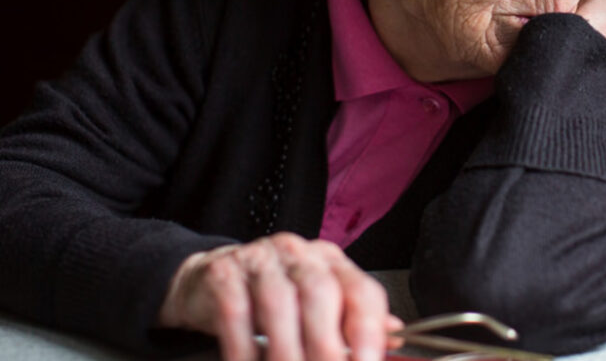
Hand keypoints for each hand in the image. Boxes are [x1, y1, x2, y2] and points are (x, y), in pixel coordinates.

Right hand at [158, 233, 401, 360]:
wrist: (210, 281)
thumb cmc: (272, 296)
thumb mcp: (318, 306)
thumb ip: (352, 322)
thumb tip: (395, 338)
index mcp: (331, 263)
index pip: (362, 291)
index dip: (371, 331)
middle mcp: (299, 254)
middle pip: (321, 294)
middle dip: (328, 345)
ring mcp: (259, 260)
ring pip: (279, 304)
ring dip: (286, 352)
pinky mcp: (223, 275)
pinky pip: (236, 313)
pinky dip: (244, 349)